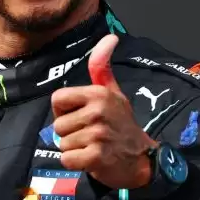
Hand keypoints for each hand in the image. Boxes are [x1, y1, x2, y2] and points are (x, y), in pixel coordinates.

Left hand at [51, 34, 157, 188]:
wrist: (141, 158)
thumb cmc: (122, 123)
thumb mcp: (113, 92)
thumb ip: (102, 67)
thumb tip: (110, 36)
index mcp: (98, 93)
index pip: (58, 99)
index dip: (64, 111)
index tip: (80, 115)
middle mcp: (98, 111)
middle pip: (58, 125)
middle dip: (70, 133)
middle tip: (90, 134)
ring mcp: (98, 134)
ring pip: (62, 144)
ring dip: (74, 149)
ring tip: (92, 146)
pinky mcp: (96, 157)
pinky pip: (67, 159)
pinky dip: (76, 162)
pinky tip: (91, 158)